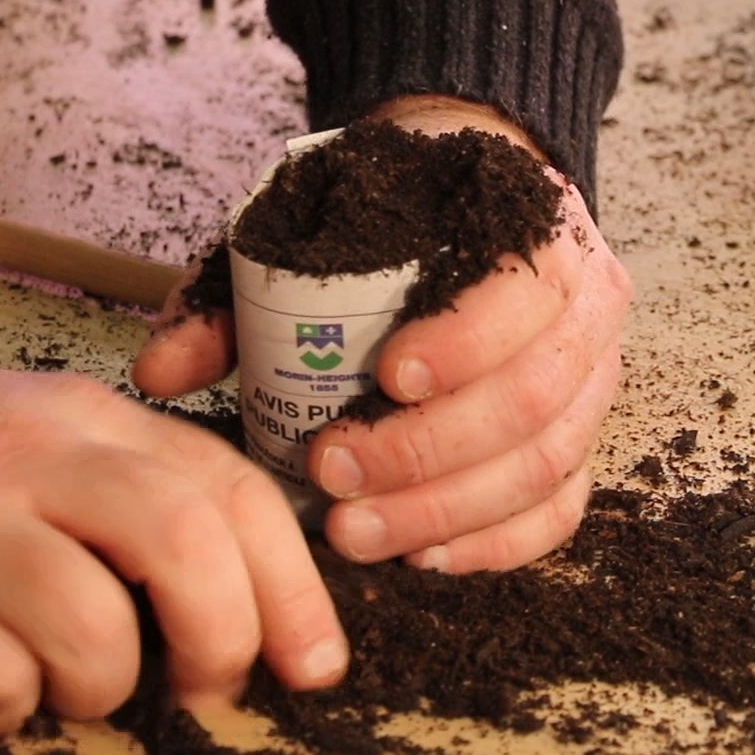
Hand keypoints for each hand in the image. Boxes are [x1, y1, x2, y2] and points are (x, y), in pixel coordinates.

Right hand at [0, 332, 347, 737]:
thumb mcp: (33, 434)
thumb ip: (132, 488)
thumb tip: (252, 590)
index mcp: (83, 416)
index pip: (229, 488)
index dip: (294, 583)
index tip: (317, 662)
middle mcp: (26, 456)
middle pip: (183, 544)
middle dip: (225, 638)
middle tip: (208, 688)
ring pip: (94, 629)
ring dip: (104, 690)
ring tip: (66, 688)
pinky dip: (8, 712)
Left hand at [132, 95, 628, 573]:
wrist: (464, 198)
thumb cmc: (390, 211)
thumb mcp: (310, 218)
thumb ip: (238, 289)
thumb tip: (159, 373)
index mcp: (538, 224)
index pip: (530, 289)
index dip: (468, 342)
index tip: (386, 375)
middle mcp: (587, 304)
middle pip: (536, 398)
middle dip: (431, 451)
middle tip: (335, 475)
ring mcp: (595, 378)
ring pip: (547, 463)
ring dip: (448, 510)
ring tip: (357, 533)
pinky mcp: (583, 438)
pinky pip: (560, 508)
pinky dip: (494, 543)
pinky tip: (422, 557)